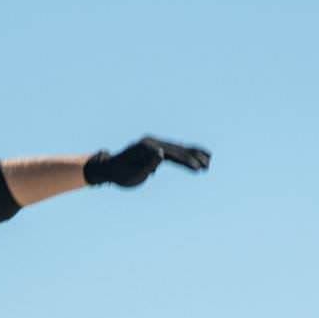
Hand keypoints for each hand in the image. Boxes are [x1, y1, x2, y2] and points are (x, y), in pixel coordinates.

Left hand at [84, 136, 211, 187]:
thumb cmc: (119, 175)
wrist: (108, 169)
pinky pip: (172, 150)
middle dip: (194, 157)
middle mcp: (151, 142)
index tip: (198, 169)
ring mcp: (153, 143)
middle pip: (177, 149)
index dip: (186, 162)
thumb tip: (161, 154)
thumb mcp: (132, 174)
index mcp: (147, 147)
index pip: (171, 154)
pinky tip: (197, 156)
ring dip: (194, 154)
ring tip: (210, 160)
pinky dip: (186, 153)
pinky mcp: (155, 148)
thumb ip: (148, 165)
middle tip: (208, 166)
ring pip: (178, 148)